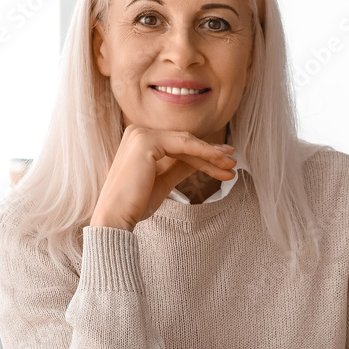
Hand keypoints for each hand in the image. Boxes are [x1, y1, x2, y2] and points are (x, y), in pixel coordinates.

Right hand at [90, 124, 237, 230]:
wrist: (116, 217)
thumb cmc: (136, 203)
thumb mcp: (164, 181)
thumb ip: (181, 167)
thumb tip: (203, 160)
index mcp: (140, 140)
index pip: (178, 144)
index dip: (203, 153)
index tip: (224, 162)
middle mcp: (138, 131)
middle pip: (184, 142)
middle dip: (211, 153)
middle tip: (233, 162)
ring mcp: (141, 134)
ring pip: (187, 143)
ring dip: (212, 155)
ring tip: (231, 166)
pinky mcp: (146, 142)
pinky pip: (184, 147)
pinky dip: (204, 154)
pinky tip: (219, 162)